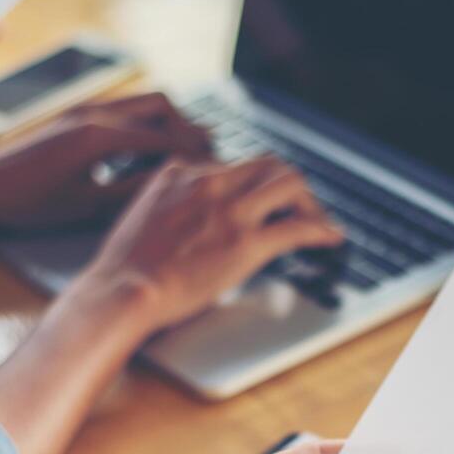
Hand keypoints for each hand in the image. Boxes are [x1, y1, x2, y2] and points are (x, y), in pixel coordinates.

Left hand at [0, 92, 211, 230]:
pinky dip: (143, 123)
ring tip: (184, 150)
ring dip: (166, 122)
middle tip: (207, 154)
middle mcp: (93, 114)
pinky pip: (121, 109)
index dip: (196, 153)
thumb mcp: (85, 207)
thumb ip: (130, 193)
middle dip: (187, 127)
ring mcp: (82, 110)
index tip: (217, 169)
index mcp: (99, 137)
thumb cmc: (26, 204)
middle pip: (160, 104)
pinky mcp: (72, 116)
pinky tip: (146, 150)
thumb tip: (171, 185)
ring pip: (140, 102)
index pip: (164, 137)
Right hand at [70, 155, 342, 335]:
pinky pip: (297, 227)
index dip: (253, 185)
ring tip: (317, 221)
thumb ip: (168, 205)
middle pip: (267, 164)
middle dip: (288, 186)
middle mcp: (209, 182)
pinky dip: (321, 230)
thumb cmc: (124, 268)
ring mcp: (230, 210)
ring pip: (289, 183)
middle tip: (299, 208)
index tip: (261, 202)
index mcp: (180, 172)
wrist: (123, 290)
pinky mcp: (246, 242)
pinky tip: (330, 238)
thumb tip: (185, 220)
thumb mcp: (142, 216)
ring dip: (309, 202)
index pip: (232, 165)